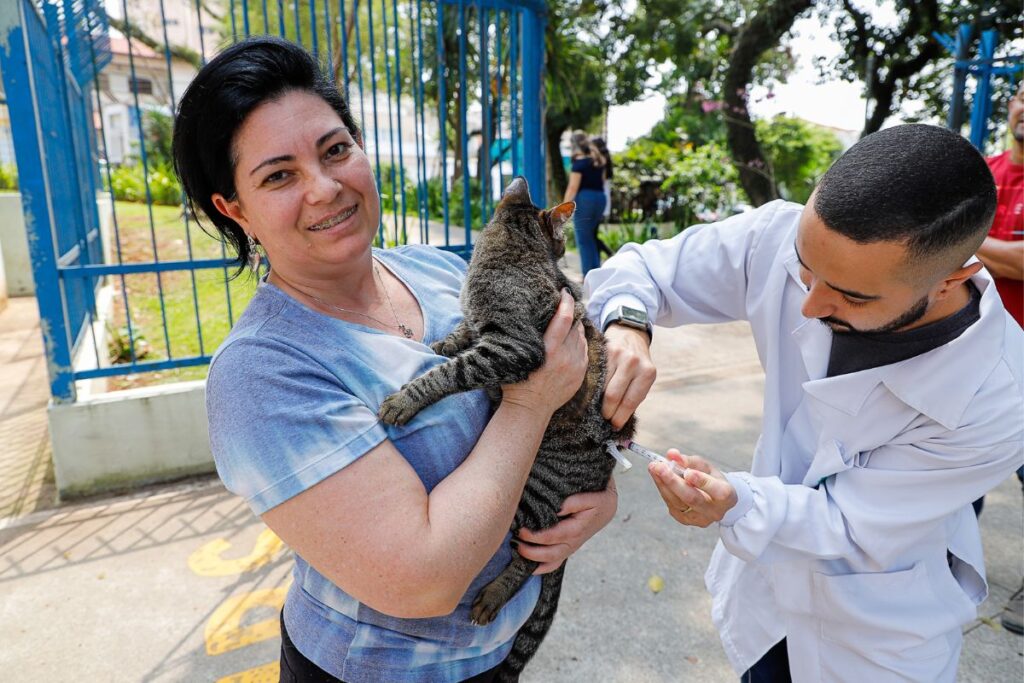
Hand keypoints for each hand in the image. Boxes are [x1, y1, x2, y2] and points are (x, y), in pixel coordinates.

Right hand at [503, 290, 587, 414]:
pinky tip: (571, 340)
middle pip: (575, 325)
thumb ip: (530, 337)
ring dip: (576, 327)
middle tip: (567, 303)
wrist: (530, 409)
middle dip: (572, 312)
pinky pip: (585, 350)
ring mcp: (575, 365)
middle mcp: (565, 355)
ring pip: (581, 337)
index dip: (566, 302)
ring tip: (568, 321)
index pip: (564, 317)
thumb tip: (534, 317)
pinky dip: (579, 342)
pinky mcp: (581, 373)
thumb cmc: (517, 382)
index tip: (565, 292)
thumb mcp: (519, 355)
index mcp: (548, 349)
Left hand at [515, 478, 617, 573]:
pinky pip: (555, 563)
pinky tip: (528, 567)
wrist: (608, 503)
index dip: (534, 536)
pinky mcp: (568, 547)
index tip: (520, 530)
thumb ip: (575, 502)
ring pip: (552, 562)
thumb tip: (558, 508)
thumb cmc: (598, 496)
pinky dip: (542, 567)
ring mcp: (571, 547)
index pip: (552, 537)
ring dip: (533, 561)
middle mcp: (574, 542)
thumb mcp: (592, 495)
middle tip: (515, 541)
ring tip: (517, 552)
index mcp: (577, 529)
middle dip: (530, 551)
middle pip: (550, 555)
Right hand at [601, 324, 656, 428]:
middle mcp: (633, 363)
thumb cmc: (637, 364)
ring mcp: (617, 355)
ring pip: (601, 386)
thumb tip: (618, 423)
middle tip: (604, 419)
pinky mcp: (603, 351)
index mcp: (647, 373)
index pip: (630, 402)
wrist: (630, 334)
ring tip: (596, 407)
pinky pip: (595, 375)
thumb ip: (633, 396)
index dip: (620, 417)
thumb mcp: (643, 378)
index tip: (614, 426)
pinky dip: (593, 387)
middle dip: (607, 412)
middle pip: (613, 396)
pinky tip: (591, 393)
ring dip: (597, 401)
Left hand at [649, 449, 736, 527]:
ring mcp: (699, 519)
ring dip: (663, 483)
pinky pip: (671, 504)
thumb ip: (689, 460)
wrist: (711, 499)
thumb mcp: (705, 467)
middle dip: (674, 482)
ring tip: (654, 467)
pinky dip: (663, 488)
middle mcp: (715, 512)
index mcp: (728, 498)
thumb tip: (672, 454)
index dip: (703, 482)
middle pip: (693, 499)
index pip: (718, 492)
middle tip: (659, 467)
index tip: (687, 472)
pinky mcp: (685, 520)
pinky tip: (657, 476)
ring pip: (678, 502)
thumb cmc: (710, 479)